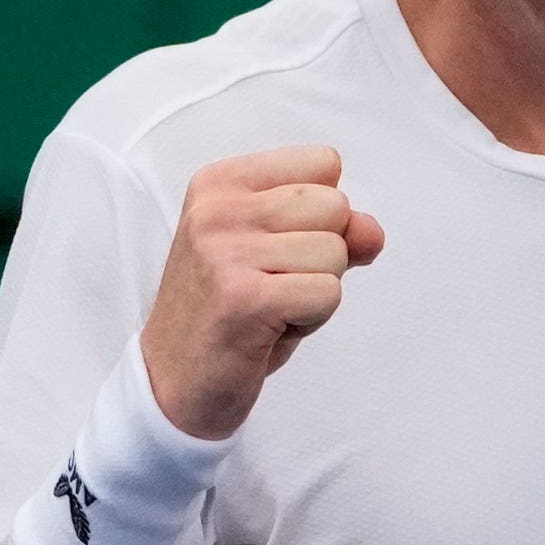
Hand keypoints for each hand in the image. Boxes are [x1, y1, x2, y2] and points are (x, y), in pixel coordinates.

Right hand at [140, 145, 384, 440]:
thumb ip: (332, 229)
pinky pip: (328, 293)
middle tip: (274, 284)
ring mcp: (225, 251)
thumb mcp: (279, 254)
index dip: (321, 214)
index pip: (324, 163)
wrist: (172, 381)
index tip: (276, 249)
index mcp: (221, 183)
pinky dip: (312, 319)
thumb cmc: (230, 312)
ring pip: (335, 252)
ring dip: (316, 291)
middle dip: (324, 254)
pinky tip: (269, 329)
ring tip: (270, 308)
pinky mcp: (243, 298)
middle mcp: (217, 209)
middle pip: (335, 206)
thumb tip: (372, 231)